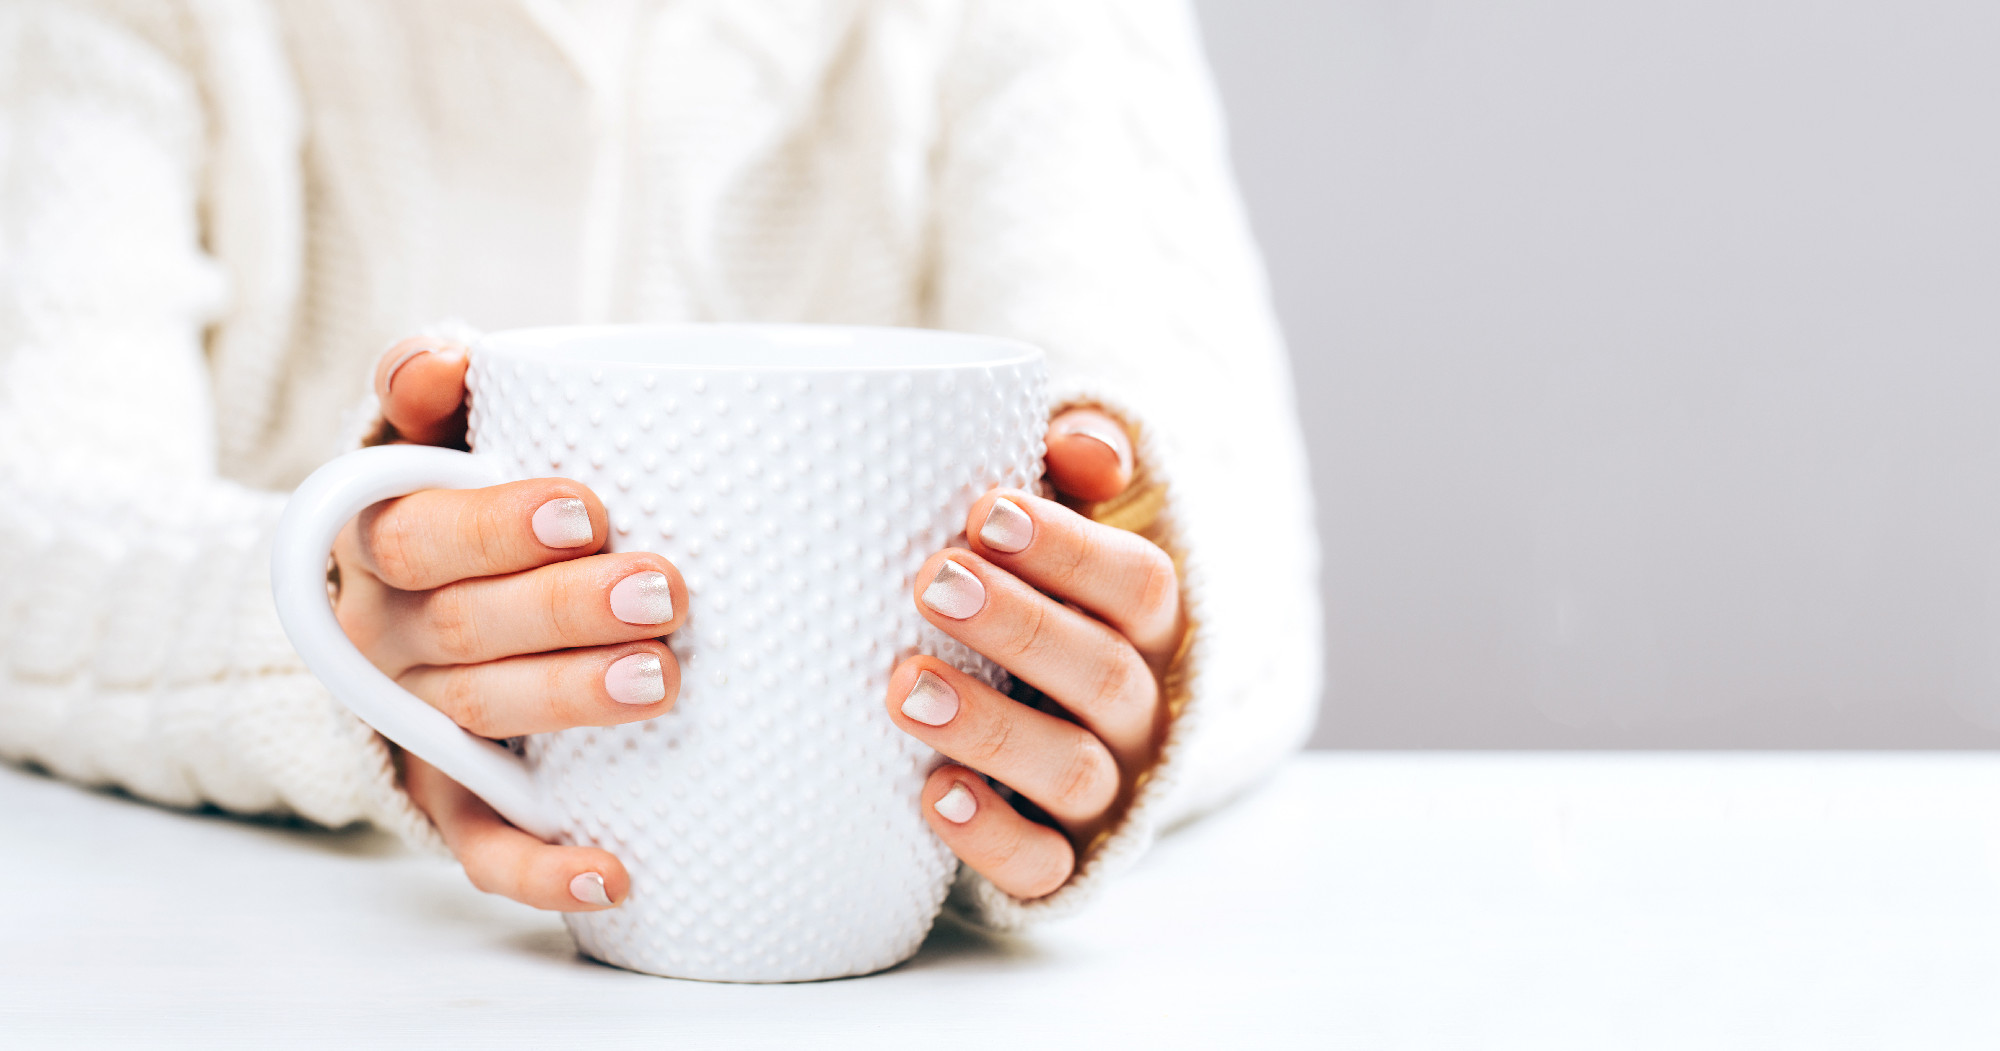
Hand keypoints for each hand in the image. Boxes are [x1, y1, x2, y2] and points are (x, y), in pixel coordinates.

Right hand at [338, 337, 689, 911]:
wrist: (400, 602)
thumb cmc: (452, 499)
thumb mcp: (426, 435)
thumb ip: (426, 388)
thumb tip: (447, 355)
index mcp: (382, 542)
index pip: (420, 534)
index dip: (497, 525)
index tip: (587, 508)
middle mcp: (389, 636)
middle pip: (464, 629)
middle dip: (567, 611)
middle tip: (667, 591)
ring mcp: (417, 721)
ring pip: (481, 719)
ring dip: (571, 702)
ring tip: (666, 680)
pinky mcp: (451, 796)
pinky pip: (481, 845)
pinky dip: (543, 869)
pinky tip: (618, 871)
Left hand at [887, 410, 1182, 898]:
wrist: (1029, 718)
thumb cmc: (1032, 595)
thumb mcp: (1058, 523)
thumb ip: (1077, 467)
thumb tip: (1085, 445)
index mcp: (1151, 626)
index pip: (1142, 585)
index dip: (1070, 549)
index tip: (983, 513)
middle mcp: (1142, 710)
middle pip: (1107, 672)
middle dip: (1019, 625)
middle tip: (932, 580)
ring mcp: (1107, 790)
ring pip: (1075, 771)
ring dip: (992, 727)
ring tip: (904, 687)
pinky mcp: (1062, 860)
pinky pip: (1043, 864)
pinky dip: (993, 836)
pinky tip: (934, 795)